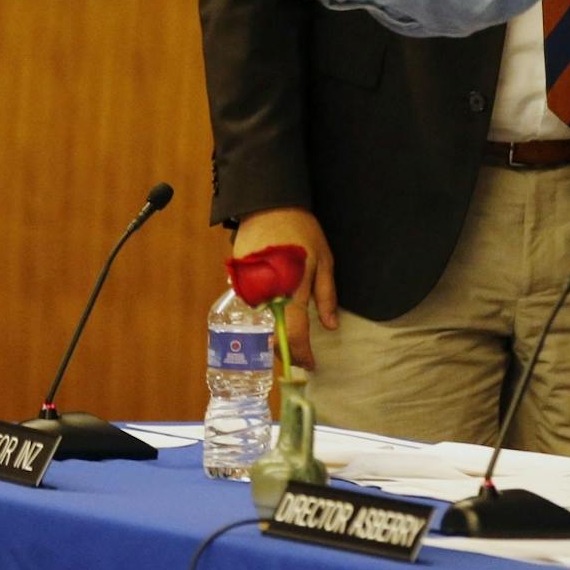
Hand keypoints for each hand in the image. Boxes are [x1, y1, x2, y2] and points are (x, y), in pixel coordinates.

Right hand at [232, 206, 335, 368]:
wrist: (269, 205)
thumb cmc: (302, 231)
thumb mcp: (324, 260)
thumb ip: (326, 295)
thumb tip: (331, 326)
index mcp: (293, 288)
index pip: (295, 333)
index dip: (302, 354)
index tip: (310, 364)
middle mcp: (268, 292)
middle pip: (274, 334)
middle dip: (287, 348)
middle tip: (299, 353)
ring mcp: (250, 286)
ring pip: (262, 320)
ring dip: (274, 327)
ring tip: (287, 328)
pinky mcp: (238, 279)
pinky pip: (252, 303)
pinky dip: (263, 308)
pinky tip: (273, 303)